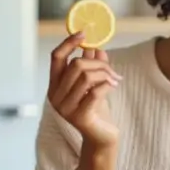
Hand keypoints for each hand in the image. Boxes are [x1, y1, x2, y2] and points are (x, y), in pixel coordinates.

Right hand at [48, 32, 122, 148]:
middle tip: (112, 69)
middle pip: (76, 65)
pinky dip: (107, 85)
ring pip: (87, 77)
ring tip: (115, 79)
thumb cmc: (96, 108)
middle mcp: (55, 96)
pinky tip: (113, 86)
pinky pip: (95, 92)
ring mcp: (65, 108)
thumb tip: (95, 44)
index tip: (84, 33)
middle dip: (98, 63)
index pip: (56, 58)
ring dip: (105, 74)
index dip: (69, 43)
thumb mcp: (93, 82)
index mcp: (54, 85)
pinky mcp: (79, 117)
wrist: (101, 136)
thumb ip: (92, 63)